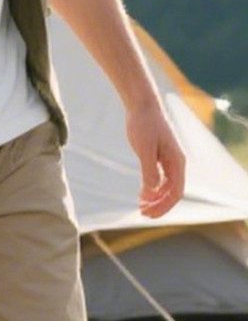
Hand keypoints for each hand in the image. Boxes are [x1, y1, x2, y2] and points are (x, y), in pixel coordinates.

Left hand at [126, 94, 184, 219]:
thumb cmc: (143, 125)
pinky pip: (162, 177)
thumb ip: (150, 170)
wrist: (142, 106)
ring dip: (157, 198)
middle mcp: (177, 162)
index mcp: (177, 162)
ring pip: (167, 186)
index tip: (148, 214)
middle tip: (142, 214)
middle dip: (160, 205)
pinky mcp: (161, 156)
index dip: (164, 206)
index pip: (176, 192)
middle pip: (173, 192)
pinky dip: (153, 187)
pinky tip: (142, 193)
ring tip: (141, 207)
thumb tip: (153, 192)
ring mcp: (170, 159)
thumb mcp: (144, 149)